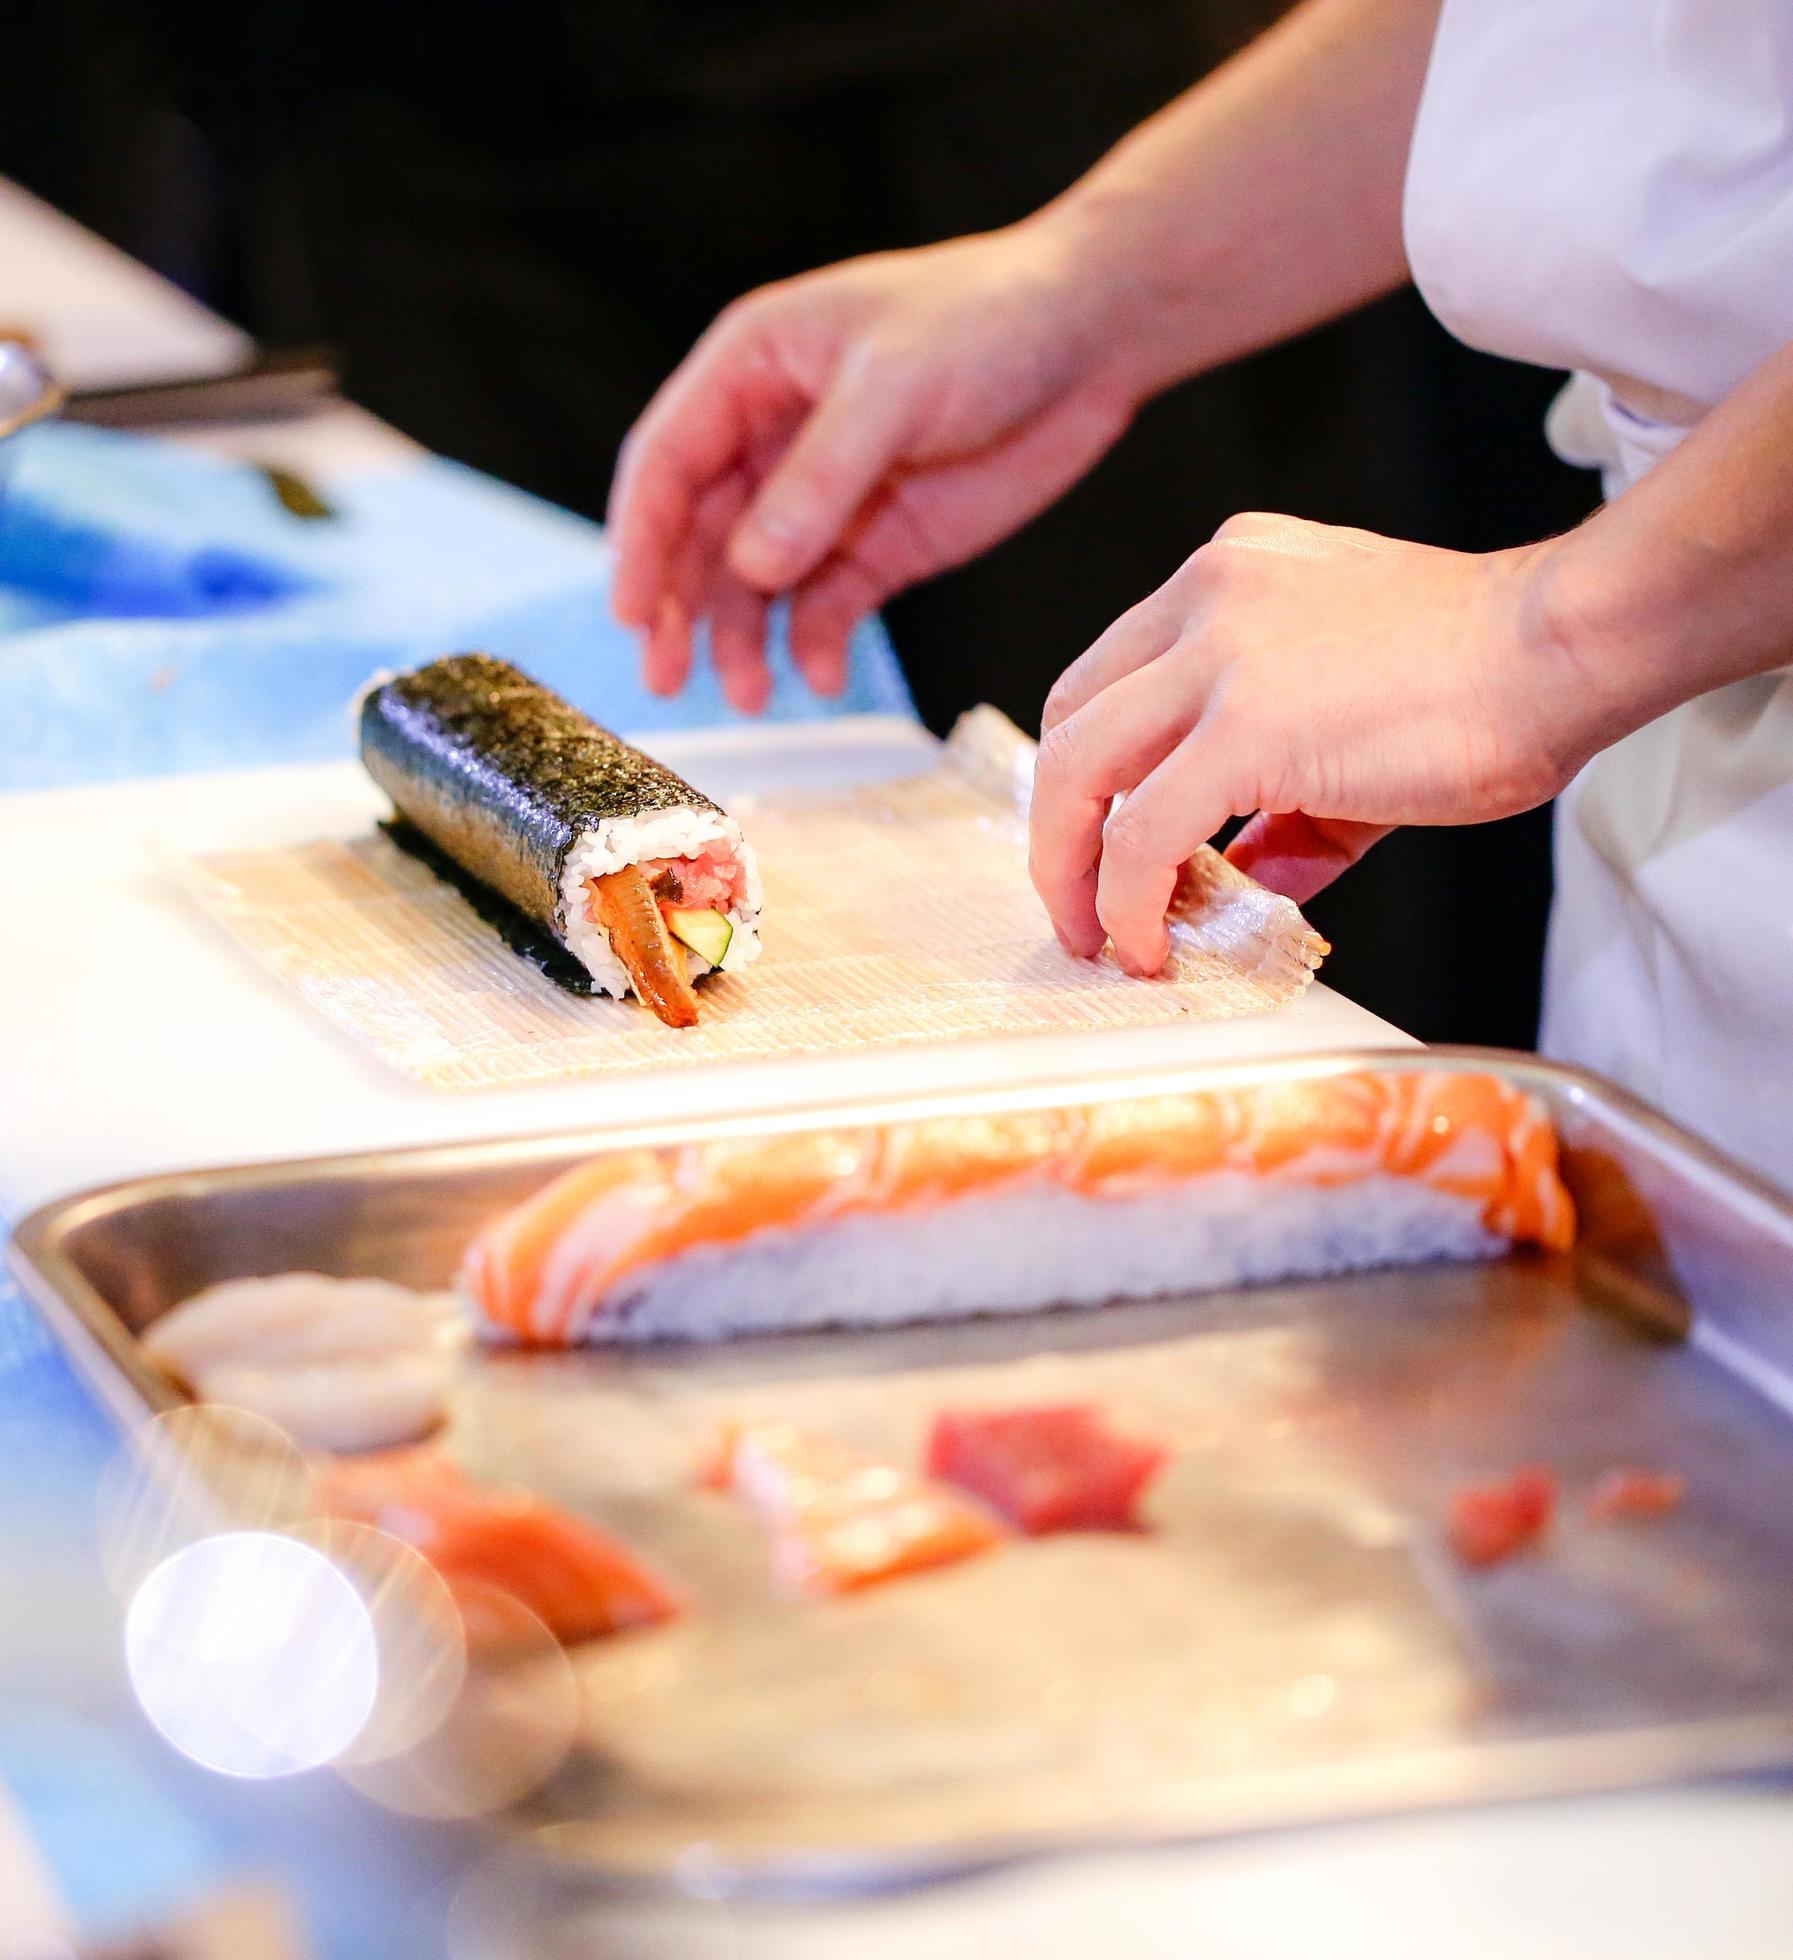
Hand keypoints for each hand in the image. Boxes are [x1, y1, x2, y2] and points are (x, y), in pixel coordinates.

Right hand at [607, 223, 1139, 712]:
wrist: (1095, 337)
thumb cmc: (989, 319)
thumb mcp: (896, 386)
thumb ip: (820, 479)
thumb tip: (751, 567)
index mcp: (752, 369)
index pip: (666, 463)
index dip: (641, 540)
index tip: (635, 614)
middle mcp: (772, 437)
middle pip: (698, 535)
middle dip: (681, 609)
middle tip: (669, 680)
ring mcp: (824, 497)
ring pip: (755, 582)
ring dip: (744, 640)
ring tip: (750, 696)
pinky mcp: (877, 544)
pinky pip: (825, 605)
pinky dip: (815, 643)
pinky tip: (819, 675)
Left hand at [1029, 513, 1598, 973]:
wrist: (1565, 647)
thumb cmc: (1488, 678)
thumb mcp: (1347, 724)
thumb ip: (1282, 803)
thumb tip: (1243, 882)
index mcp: (1225, 579)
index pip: (1111, 680)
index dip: (1091, 776)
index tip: (1102, 847)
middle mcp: (1205, 598)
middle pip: (1070, 721)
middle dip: (1058, 828)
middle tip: (1080, 906)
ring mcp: (1217, 654)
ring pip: (1077, 770)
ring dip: (1070, 870)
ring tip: (1101, 938)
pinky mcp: (1243, 724)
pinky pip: (1143, 831)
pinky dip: (1128, 900)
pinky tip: (1150, 943)